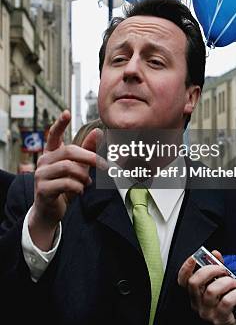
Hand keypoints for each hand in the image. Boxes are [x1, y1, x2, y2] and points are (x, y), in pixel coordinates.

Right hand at [29, 110, 100, 249]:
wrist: (50, 212)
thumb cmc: (64, 187)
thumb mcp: (78, 168)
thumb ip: (87, 151)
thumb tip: (98, 131)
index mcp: (51, 153)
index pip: (53, 135)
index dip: (60, 124)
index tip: (67, 112)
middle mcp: (43, 161)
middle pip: (69, 151)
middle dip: (89, 157)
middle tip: (104, 165)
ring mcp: (41, 175)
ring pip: (68, 168)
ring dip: (83, 176)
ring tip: (86, 184)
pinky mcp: (43, 189)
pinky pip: (67, 183)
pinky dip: (79, 187)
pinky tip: (79, 191)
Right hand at [178, 250, 235, 324]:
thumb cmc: (230, 308)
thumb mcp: (222, 287)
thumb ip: (218, 269)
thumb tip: (216, 254)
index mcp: (196, 296)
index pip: (183, 282)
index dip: (185, 268)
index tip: (194, 257)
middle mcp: (198, 305)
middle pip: (194, 282)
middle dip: (210, 270)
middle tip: (223, 269)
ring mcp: (208, 314)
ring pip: (211, 291)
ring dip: (226, 281)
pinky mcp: (221, 321)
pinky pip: (227, 302)